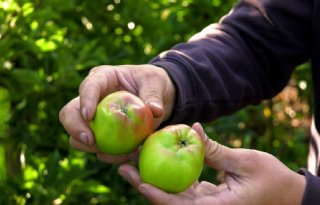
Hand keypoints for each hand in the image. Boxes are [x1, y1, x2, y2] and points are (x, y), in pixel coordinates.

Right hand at [59, 64, 175, 162]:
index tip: (89, 116)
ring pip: (76, 134)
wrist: (157, 96)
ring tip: (114, 153)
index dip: (85, 100)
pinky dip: (107, 155)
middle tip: (91, 141)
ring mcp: (94, 117)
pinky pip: (95, 148)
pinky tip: (125, 157)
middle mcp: (92, 98)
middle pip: (70, 112)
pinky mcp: (101, 133)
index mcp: (103, 78)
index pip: (89, 86)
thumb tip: (155, 111)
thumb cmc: (153, 83)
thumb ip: (154, 96)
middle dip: (75, 128)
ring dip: (90, 147)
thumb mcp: (157, 83)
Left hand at [118, 123, 305, 204]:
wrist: (286, 194)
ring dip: (153, 178)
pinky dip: (170, 175)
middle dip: (145, 185)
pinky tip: (158, 159)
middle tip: (124, 168)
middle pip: (169, 200)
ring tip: (133, 162)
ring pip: (173, 194)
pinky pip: (184, 188)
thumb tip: (190, 129)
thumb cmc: (272, 179)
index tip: (139, 181)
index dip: (157, 195)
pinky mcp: (207, 197)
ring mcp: (206, 204)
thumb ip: (215, 150)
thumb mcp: (245, 162)